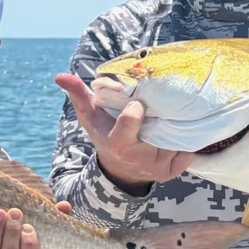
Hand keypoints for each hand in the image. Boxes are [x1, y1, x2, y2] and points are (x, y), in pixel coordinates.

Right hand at [54, 72, 194, 195]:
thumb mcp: (90, 117)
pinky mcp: (173, 171)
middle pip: (159, 128)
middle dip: (160, 116)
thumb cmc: (104, 135)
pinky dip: (183, 139)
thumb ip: (78, 95)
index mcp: (119, 144)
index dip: (134, 111)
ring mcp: (158, 167)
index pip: (130, 123)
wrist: (120, 169)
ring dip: (174, 124)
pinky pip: (186, 150)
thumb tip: (61, 76)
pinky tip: (176, 130)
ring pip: (175, 137)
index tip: (136, 103)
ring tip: (168, 116)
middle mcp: (140, 159)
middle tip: (159, 107)